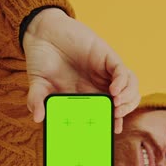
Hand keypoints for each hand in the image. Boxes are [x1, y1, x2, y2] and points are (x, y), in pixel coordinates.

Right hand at [23, 8, 139, 133]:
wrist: (42, 33)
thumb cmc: (41, 60)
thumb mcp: (37, 84)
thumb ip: (36, 100)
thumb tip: (36, 118)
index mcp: (84, 96)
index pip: (105, 112)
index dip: (111, 122)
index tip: (111, 132)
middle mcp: (97, 85)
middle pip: (123, 101)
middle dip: (123, 112)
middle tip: (115, 121)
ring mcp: (103, 71)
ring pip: (128, 87)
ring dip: (128, 99)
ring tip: (117, 107)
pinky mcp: (106, 57)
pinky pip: (122, 71)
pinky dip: (123, 82)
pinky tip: (114, 91)